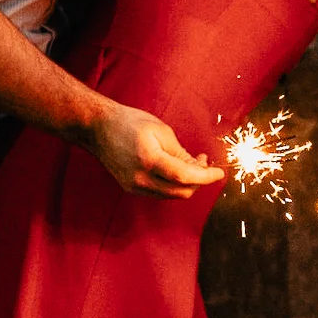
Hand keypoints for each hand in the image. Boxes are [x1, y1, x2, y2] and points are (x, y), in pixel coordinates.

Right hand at [84, 99, 222, 198]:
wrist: (97, 128)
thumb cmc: (129, 122)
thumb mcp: (160, 131)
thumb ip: (181, 152)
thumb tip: (199, 168)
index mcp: (149, 160)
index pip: (185, 177)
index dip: (206, 177)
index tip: (219, 173)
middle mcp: (141, 179)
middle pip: (181, 191)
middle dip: (199, 181)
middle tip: (205, 163)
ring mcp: (134, 187)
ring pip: (172, 195)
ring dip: (187, 184)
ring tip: (192, 163)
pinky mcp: (131, 189)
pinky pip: (160, 193)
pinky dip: (173, 185)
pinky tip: (176, 170)